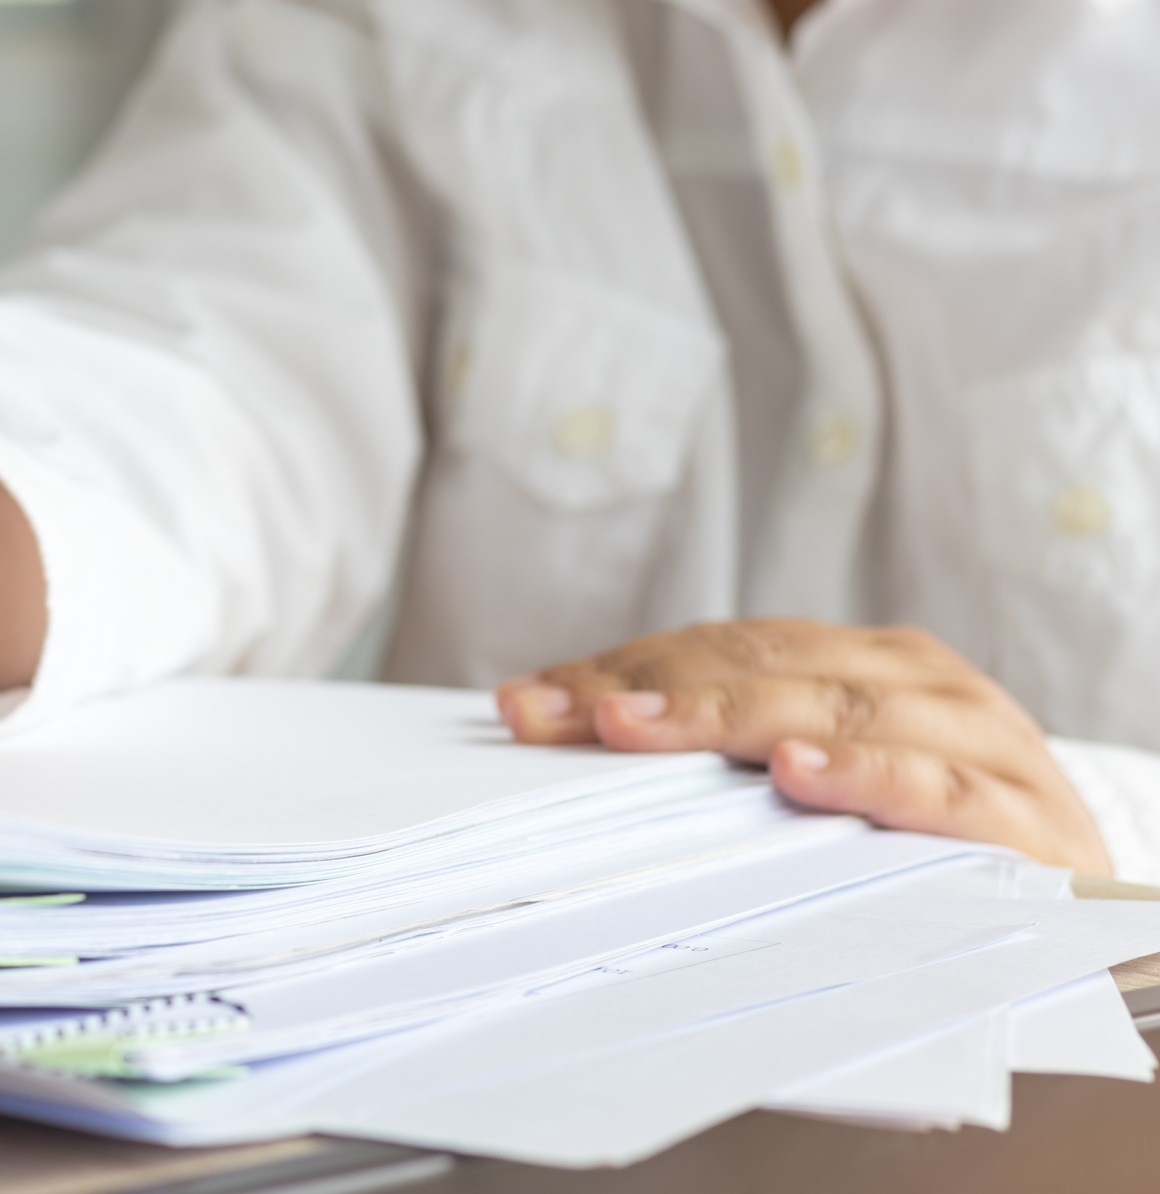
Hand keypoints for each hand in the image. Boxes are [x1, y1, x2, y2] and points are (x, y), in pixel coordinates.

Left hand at [494, 619, 1110, 874]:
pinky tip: (796, 778)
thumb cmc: (932, 851)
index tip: (526, 704)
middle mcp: (920, 687)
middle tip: (552, 716)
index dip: (622, 670)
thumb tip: (579, 744)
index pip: (723, 649)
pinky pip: (934, 793)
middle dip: (645, 689)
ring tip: (637, 727)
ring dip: (728, 715)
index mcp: (866, 665)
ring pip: (836, 711)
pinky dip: (865, 779)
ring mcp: (977, 746)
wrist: (1086, 920)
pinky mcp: (1024, 824)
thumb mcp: (827, 791)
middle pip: (763, 667)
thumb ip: (732, 764)